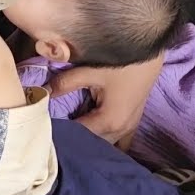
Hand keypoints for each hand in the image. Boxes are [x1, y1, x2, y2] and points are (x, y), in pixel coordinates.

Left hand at [49, 53, 163, 146]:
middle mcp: (120, 131)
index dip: (60, 134)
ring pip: (104, 144)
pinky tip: (91, 140)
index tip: (44, 131)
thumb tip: (43, 92)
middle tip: (53, 134)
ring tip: (69, 136)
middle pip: (91, 144)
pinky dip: (104, 141)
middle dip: (73, 140)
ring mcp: (129, 129)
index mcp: (109, 121)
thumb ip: (65, 83)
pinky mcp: (132, 122)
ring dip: (88, 142)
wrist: (151, 50)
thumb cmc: (124, 60)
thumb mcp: (91, 70)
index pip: (78, 136)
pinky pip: (117, 142)